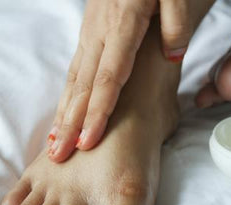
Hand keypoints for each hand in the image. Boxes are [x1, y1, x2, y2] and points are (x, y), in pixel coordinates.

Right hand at [48, 0, 214, 161]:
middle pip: (84, 85)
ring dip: (63, 113)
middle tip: (58, 156)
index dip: (98, 112)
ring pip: (74, 79)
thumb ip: (177, 21)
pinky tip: (62, 113)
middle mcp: (100, 32)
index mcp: (124, 22)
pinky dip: (67, 95)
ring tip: (53, 144)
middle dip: (70, 123)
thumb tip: (173, 54)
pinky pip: (75, 69)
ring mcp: (91, 32)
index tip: (87, 142)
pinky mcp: (89, 33)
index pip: (109, 77)